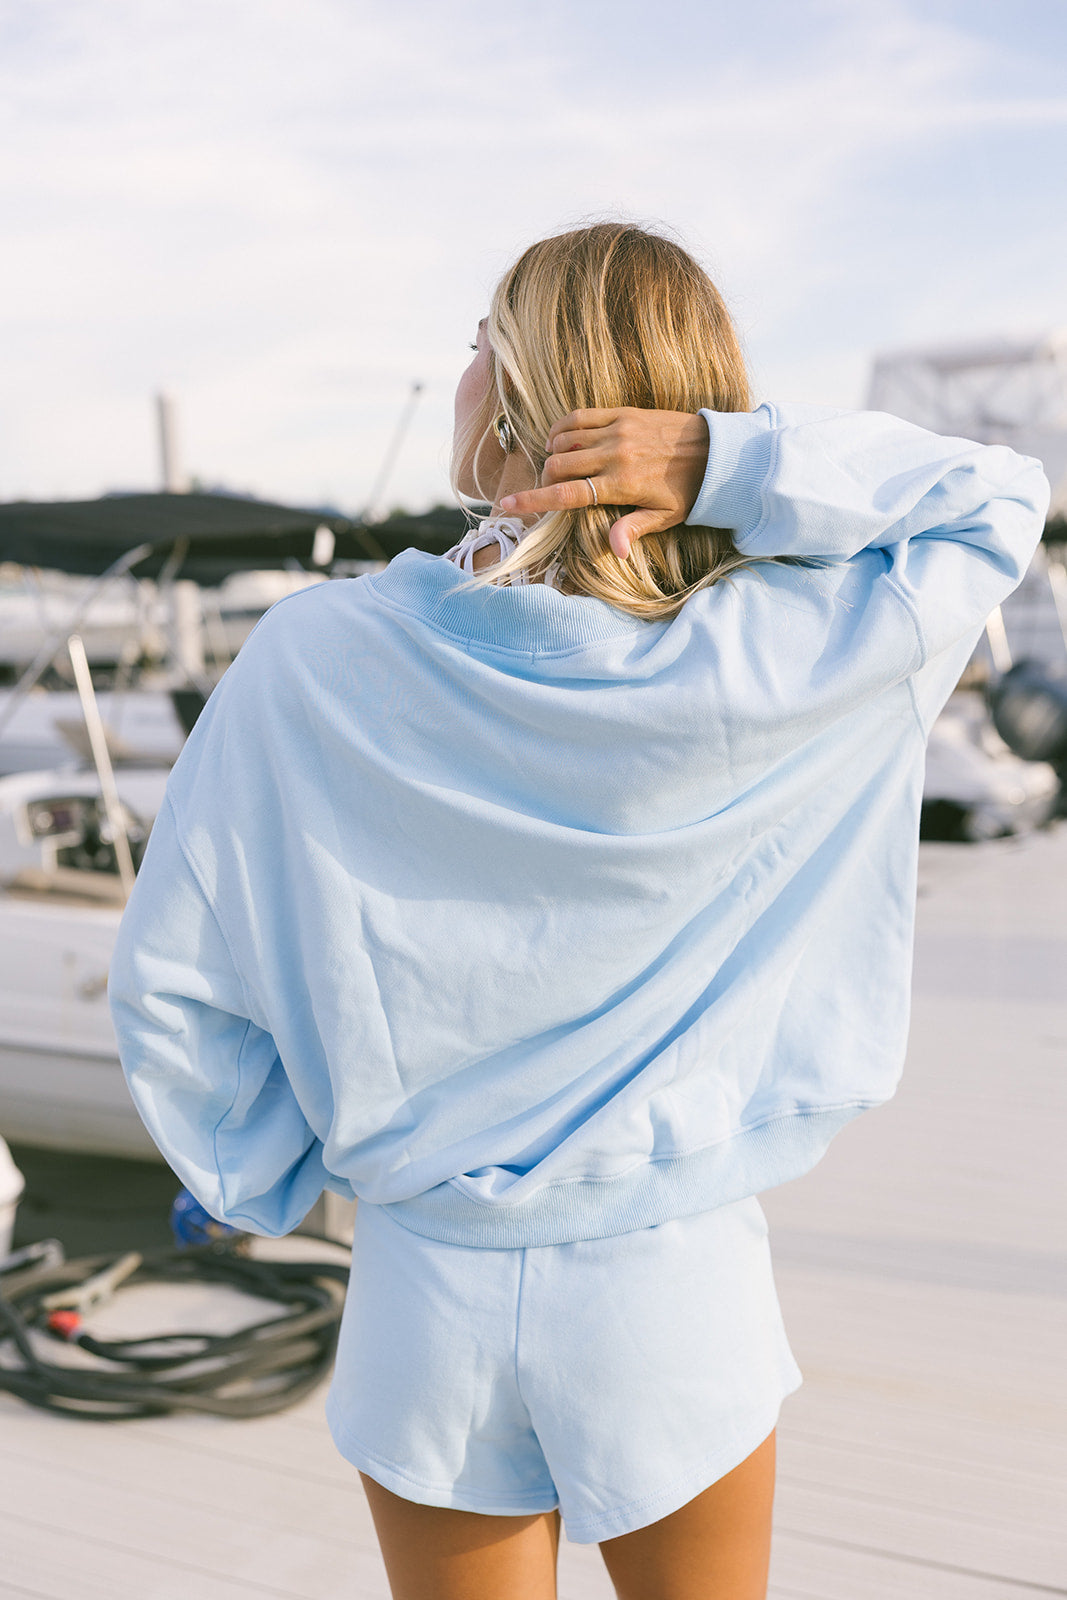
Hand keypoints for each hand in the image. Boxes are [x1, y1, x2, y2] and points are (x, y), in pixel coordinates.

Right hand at [499, 408, 709, 559]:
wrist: (716, 450)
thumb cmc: (689, 490)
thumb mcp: (665, 517)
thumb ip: (633, 528)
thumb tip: (614, 550)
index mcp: (621, 484)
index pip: (566, 494)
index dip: (532, 500)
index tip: (507, 505)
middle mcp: (614, 454)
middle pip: (557, 465)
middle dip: (545, 480)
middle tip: (552, 490)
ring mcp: (617, 430)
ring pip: (563, 439)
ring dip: (552, 454)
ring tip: (559, 467)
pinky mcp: (622, 413)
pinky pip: (579, 417)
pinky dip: (562, 429)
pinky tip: (561, 440)